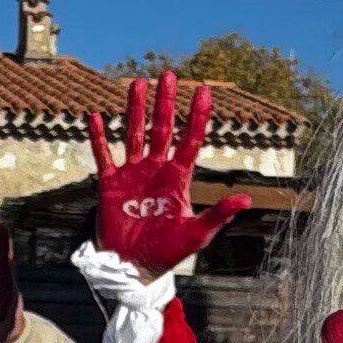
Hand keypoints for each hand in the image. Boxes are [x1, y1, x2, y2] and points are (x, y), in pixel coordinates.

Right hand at [92, 75, 249, 276]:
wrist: (133, 267)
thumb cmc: (167, 252)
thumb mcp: (197, 234)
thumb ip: (219, 215)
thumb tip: (246, 200)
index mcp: (178, 178)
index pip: (190, 140)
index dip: (198, 115)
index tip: (204, 90)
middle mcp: (156, 169)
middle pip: (162, 128)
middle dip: (166, 102)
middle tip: (169, 75)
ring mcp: (132, 174)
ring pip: (133, 133)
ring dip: (135, 109)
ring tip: (137, 83)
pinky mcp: (110, 184)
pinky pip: (104, 155)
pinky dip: (99, 137)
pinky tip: (96, 116)